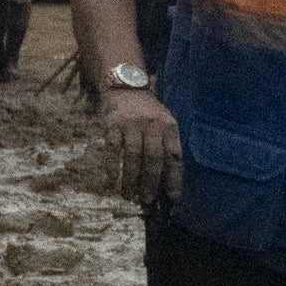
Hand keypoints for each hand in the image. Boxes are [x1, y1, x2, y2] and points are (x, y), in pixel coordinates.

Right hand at [103, 89, 180, 203]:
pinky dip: (111, 166)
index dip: (174, 177)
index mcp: (169, 127)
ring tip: (129, 195)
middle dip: (151, 182)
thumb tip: (168, 179)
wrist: (126, 85)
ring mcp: (132, 124)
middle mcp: (153, 125)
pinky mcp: (113, 124)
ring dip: (131, 178)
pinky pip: (112, 148)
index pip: (174, 156)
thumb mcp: (165, 122)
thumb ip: (167, 145)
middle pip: (153, 158)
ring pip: (133, 155)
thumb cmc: (148, 112)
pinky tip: (111, 181)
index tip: (173, 197)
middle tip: (147, 200)